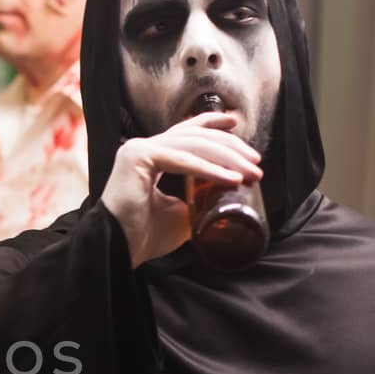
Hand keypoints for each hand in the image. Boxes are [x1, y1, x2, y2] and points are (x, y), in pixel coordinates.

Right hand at [98, 112, 261, 266]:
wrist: (119, 251)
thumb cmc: (144, 236)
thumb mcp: (182, 214)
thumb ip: (199, 200)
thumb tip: (225, 198)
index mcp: (151, 156)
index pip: (185, 132)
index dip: (213, 123)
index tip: (236, 123)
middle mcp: (143, 148)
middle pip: (196, 135)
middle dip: (231, 147)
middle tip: (256, 161)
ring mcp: (139, 149)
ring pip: (193, 144)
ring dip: (227, 159)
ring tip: (250, 172)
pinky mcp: (138, 157)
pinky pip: (182, 160)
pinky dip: (210, 169)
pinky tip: (231, 178)